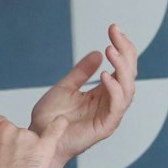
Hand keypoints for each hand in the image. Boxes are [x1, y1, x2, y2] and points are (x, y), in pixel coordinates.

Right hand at [0, 114, 68, 167]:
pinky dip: (59, 127)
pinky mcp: (43, 146)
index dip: (2, 139)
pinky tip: (61, 123)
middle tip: (13, 167)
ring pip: (32, 139)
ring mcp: (24, 136)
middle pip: (15, 130)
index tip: (3, 150)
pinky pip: (56, 130)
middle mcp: (3, 129)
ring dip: (30, 153)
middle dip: (15, 146)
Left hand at [30, 24, 136, 167]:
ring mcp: (111, 114)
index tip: (113, 28)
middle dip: (125, 51)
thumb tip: (97, 53)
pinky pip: (117, 105)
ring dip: (122, 67)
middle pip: (129, 74)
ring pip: (128, 88)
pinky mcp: (106, 126)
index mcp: (105, 93)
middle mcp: (111, 102)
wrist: (38, 139)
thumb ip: (81, 72)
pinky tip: (105, 75)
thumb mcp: (65, 87)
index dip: (121, 47)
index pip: (122, 67)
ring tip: (111, 50)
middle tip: (115, 33)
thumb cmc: (51, 118)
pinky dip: (115, 89)